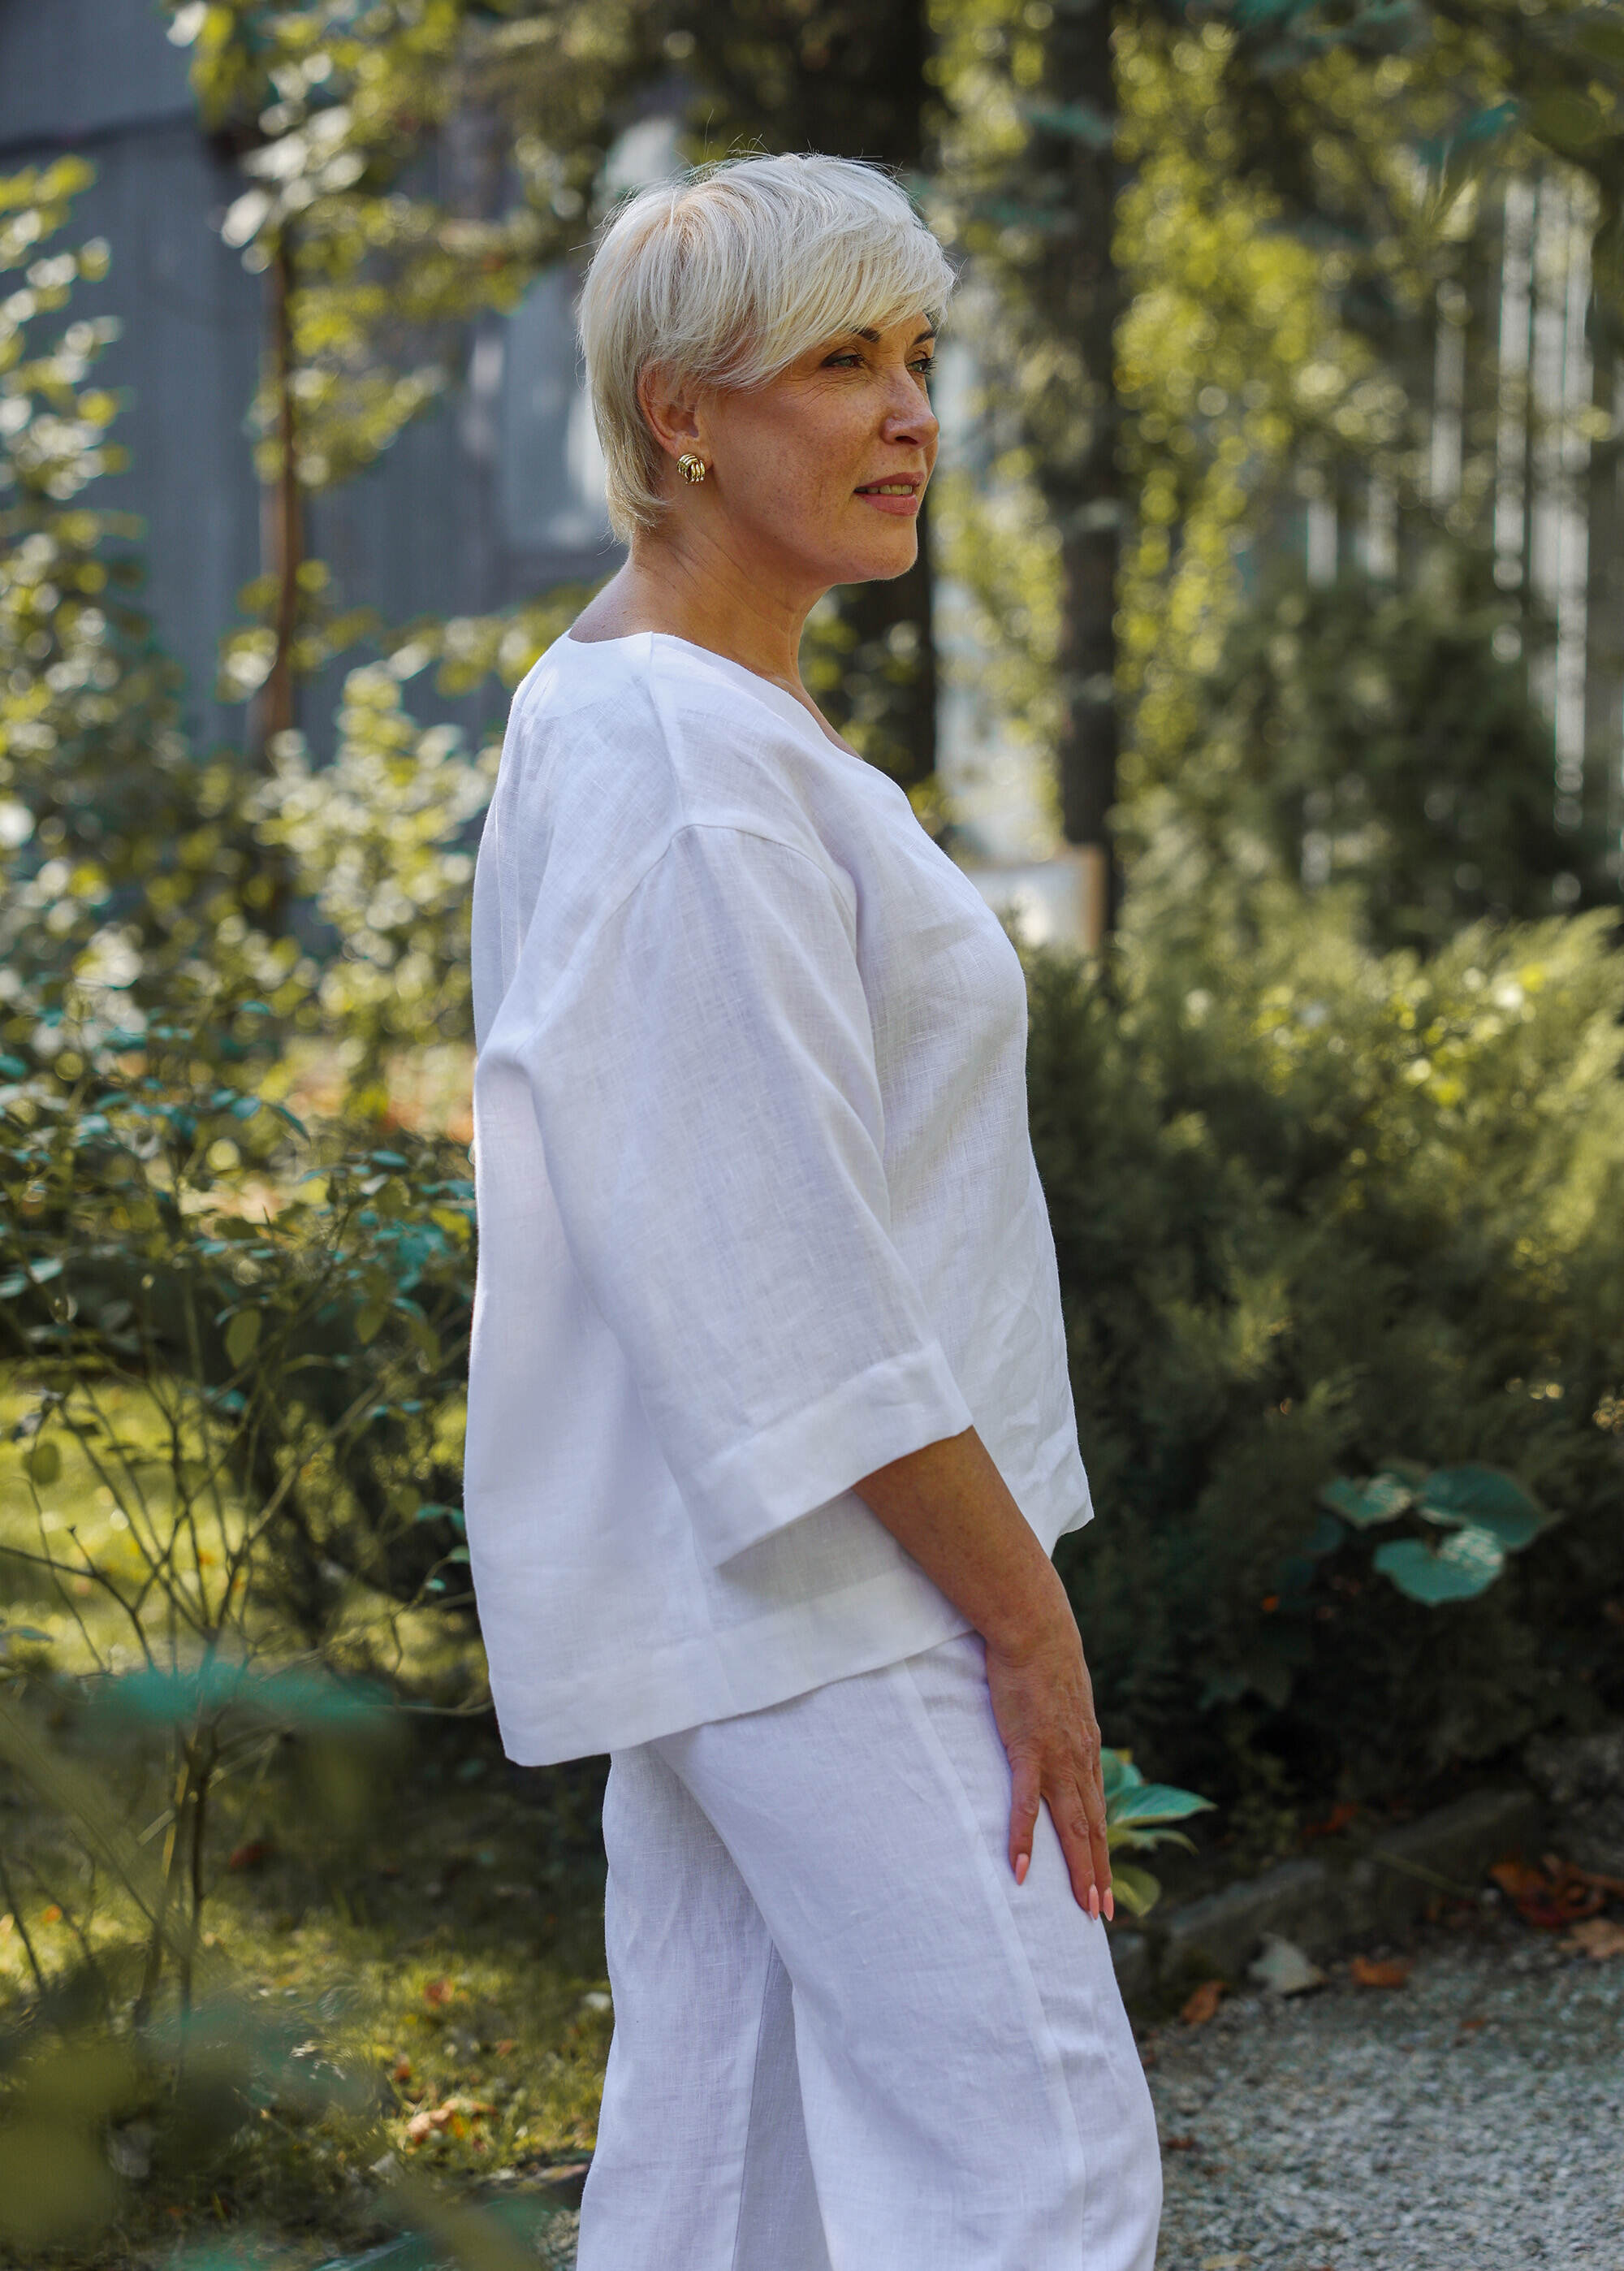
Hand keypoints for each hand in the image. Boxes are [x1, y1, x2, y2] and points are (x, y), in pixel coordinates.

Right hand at [982, 1570, 1112, 1919]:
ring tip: (1084, 1909)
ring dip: (1079, 1871)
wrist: (1035, 1627)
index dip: (1103, 1850)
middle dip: (1100, 1874)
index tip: (1106, 1882)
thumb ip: (1063, 1717)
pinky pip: (1026, 1805)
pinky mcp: (1027, 1750)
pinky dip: (1025, 1841)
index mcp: (1086, 1749)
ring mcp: (1056, 1759)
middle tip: (1103, 1915)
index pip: (1098, 1811)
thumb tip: (1060, 1723)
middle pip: (1094, 1829)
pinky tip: (1020, 1871)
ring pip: (1073, 1827)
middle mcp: (1080, 1761)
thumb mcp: (1062, 1693)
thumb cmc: (1042, 1653)